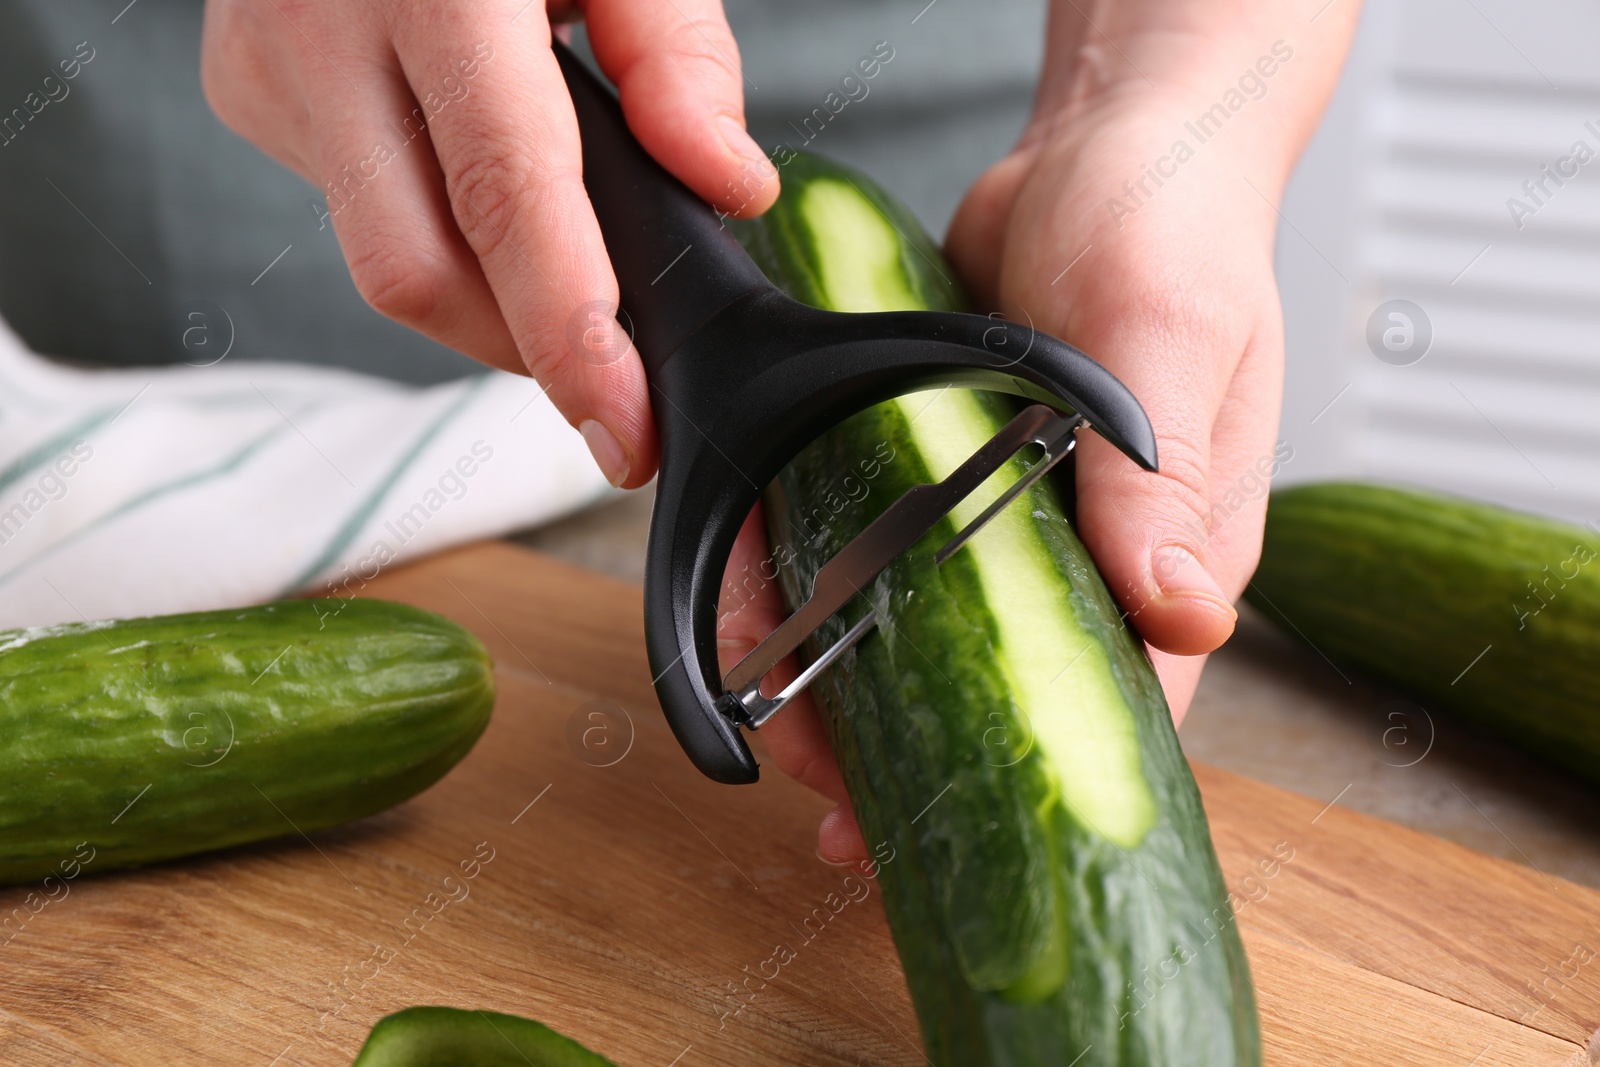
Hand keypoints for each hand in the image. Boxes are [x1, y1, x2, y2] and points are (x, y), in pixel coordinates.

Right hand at [200, 0, 776, 488]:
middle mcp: (324, 33)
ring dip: (489, 295)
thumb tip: (725, 185)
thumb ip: (675, 45)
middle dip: (528, 349)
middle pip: (422, 274)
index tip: (621, 430)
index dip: (569, 333)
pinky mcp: (248, 94)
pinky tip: (470, 175)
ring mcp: (269, 69)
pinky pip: (358, 213)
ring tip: (558, 258)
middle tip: (613, 377)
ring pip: (387, 261)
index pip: (506, 195)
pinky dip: (440, 230)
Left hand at [737, 0, 1359, 862]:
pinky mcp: (947, 462)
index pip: (1116, 702)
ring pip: (929, 626)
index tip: (943, 832)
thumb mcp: (1174, 344)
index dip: (1030, 782)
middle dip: (914, 743)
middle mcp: (1090, 548)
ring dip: (854, 676)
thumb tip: (1182, 615)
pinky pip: (879, 536)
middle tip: (827, 785)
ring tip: (777, 720)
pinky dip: (825, 573)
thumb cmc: (1174, 231)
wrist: (1106, 147)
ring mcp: (1012, 511)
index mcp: (1169, 550)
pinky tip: (769, 606)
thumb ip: (1169, 480)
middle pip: (1003, 683)